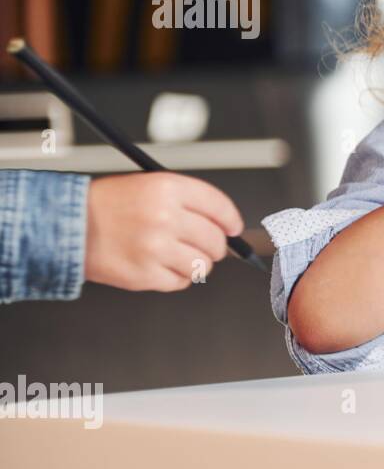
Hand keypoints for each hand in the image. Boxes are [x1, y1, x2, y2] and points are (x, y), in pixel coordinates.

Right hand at [84, 173, 243, 291]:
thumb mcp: (148, 186)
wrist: (66, 226)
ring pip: (202, 264)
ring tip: (176, 256)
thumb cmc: (108, 206)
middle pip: (215, 240)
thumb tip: (224, 223)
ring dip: (195, 264)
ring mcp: (156, 248)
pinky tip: (160, 266)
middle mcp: (164, 217)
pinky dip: (176, 278)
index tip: (233, 228)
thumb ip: (186, 201)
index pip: (218, 206)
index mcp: (167, 188)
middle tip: (203, 246)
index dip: (230, 220)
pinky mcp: (145, 274)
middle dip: (214, 246)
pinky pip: (181, 282)